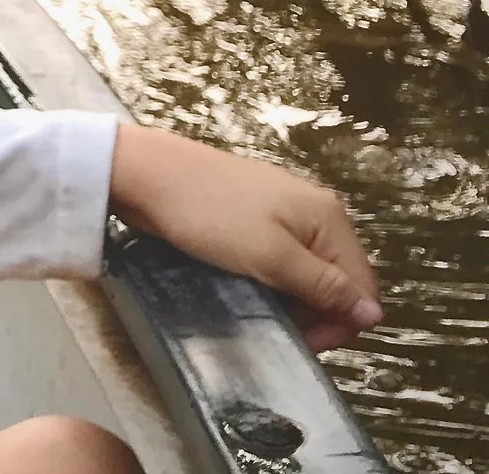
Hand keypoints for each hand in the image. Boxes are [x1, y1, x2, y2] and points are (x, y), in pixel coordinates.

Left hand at [109, 123, 381, 349]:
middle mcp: (314, 211)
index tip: (303, 344)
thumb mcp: (270, 257)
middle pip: (337, 279)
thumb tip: (373, 316)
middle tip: (278, 330)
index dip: (339, 323)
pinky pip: (279, 259)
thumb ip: (323, 286)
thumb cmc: (207, 214)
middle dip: (316, 312)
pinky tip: (247, 287)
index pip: (361, 287)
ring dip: (292, 298)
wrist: (146, 174)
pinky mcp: (254, 216)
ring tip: (259, 310)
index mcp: (329, 218)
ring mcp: (283, 211)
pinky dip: (271, 279)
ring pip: (306, 272)